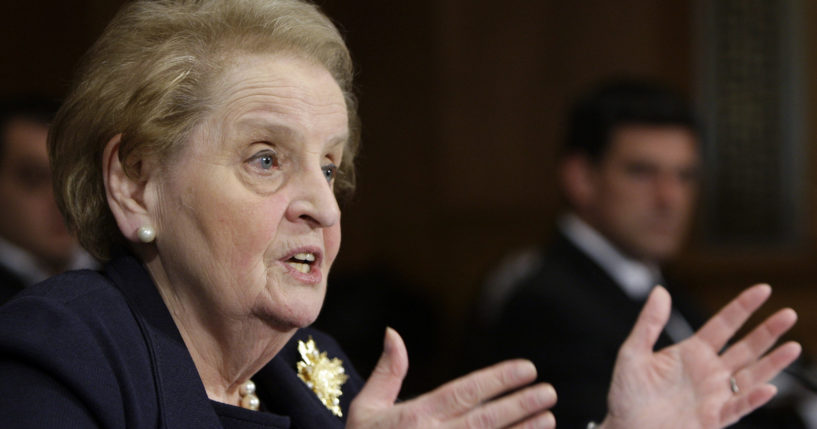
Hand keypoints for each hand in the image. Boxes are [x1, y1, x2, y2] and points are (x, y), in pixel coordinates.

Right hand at [347, 328, 556, 428]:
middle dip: (520, 404)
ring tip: (549, 419)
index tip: (527, 369)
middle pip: (485, 419)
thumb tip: (393, 333)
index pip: (465, 391)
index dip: (498, 379)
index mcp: (417, 416)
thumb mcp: (365, 409)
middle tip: (549, 392)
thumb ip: (386, 372)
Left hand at [600, 284, 800, 428]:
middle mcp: (708, 371)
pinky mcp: (713, 418)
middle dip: (767, 331)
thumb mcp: (633, 353)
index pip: (723, 325)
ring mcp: (714, 395)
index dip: (743, 307)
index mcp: (691, 352)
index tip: (763, 290)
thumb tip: (659, 291)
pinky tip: (768, 387)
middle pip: (745, 347)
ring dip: (772, 363)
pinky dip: (753, 398)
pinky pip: (738, 407)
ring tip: (793, 347)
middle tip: (789, 314)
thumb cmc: (627, 394)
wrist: (625, 428)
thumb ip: (649, 323)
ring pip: (751, 376)